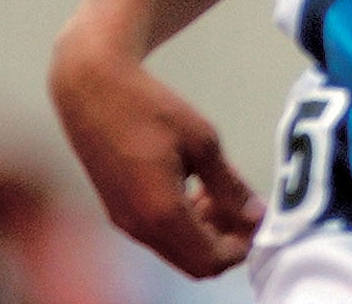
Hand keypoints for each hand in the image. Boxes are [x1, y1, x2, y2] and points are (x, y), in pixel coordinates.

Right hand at [48, 32, 263, 276]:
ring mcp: (124, 221)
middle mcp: (139, 228)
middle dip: (225, 240)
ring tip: (220, 189)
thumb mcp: (203, 141)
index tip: (258, 218)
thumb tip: (255, 214)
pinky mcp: (118, 210)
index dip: (241, 246)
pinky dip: (184, 221)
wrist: (93, 89)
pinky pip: (158, 233)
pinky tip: (195, 186)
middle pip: (194, 263)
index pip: (211, 260)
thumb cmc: (150, 109)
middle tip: (242, 204)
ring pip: (177, 249)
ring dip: (205, 230)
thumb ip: (230, 185)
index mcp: (162, 213)